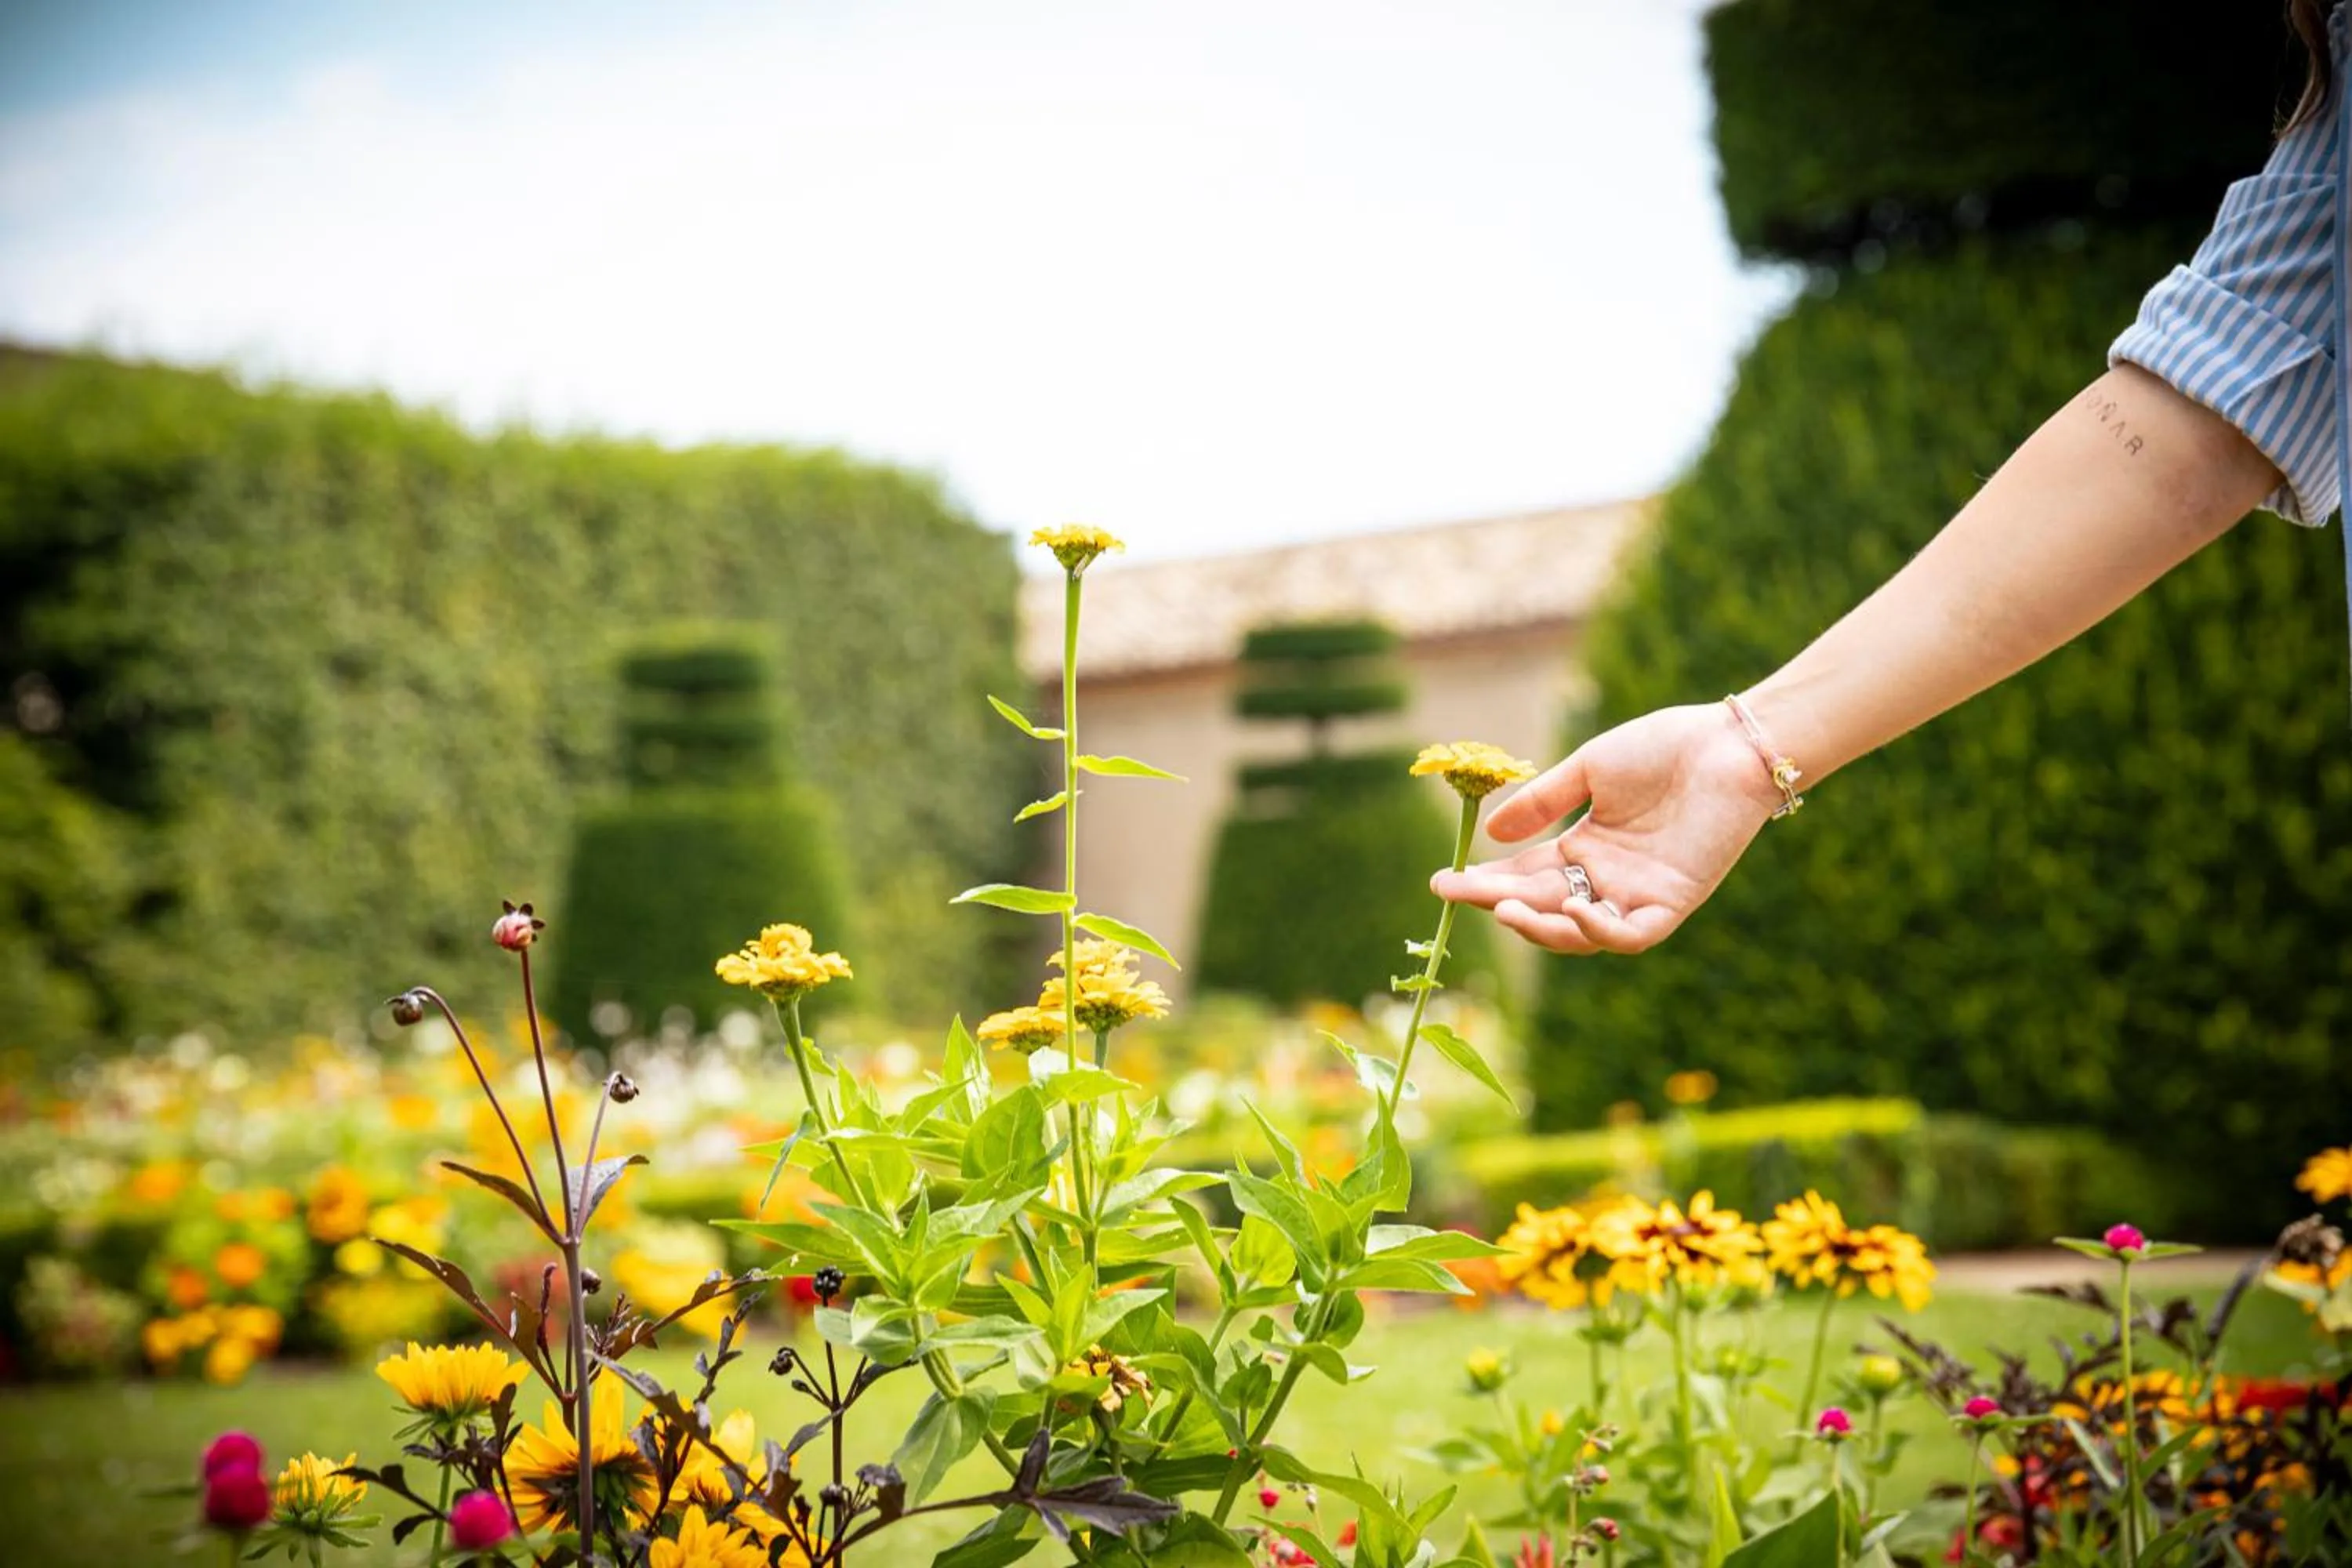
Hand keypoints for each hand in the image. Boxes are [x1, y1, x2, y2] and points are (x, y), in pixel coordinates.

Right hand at [1432, 702, 1784, 953]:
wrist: (1729, 743)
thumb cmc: (1664, 747)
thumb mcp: (1589, 769)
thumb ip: (1543, 801)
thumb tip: (1490, 833)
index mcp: (1586, 848)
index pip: (1526, 875)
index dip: (1486, 882)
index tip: (1444, 881)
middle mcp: (1607, 879)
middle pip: (1543, 904)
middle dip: (1498, 902)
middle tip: (1458, 894)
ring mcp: (1638, 895)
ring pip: (1581, 932)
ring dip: (1542, 927)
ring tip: (1505, 909)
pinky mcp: (1673, 902)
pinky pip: (1631, 935)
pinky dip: (1602, 931)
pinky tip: (1576, 909)